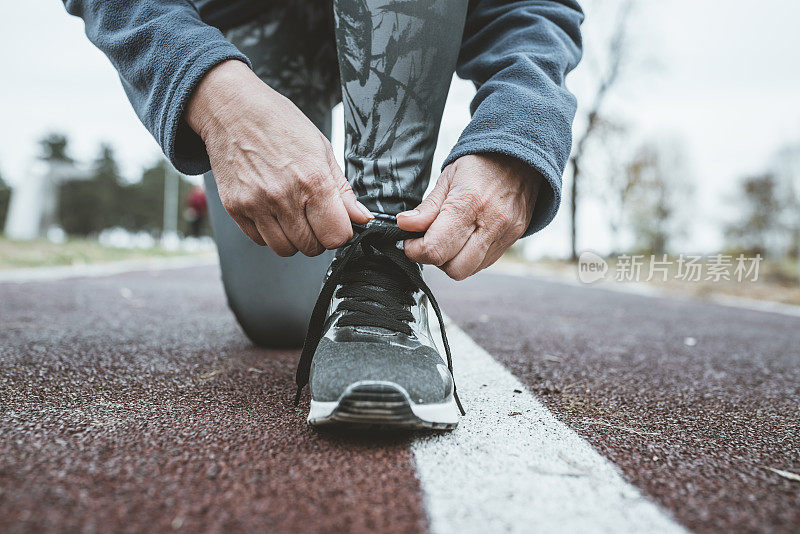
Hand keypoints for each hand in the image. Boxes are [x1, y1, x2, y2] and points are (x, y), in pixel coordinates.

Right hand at [186, 60, 371, 255]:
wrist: (232, 109)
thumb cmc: (279, 123)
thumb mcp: (322, 149)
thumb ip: (343, 190)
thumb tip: (361, 218)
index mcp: (312, 180)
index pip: (336, 236)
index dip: (340, 232)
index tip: (336, 223)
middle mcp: (284, 196)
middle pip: (311, 247)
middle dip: (317, 236)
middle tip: (312, 215)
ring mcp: (257, 204)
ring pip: (285, 249)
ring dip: (292, 238)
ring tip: (291, 212)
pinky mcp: (235, 208)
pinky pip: (259, 240)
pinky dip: (268, 232)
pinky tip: (271, 209)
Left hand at [398, 154, 539, 279]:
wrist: (521, 155)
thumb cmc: (481, 163)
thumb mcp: (448, 177)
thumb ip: (427, 207)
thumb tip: (404, 225)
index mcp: (469, 202)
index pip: (436, 248)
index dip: (415, 250)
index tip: (411, 240)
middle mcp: (491, 222)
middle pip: (453, 268)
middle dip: (435, 259)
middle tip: (429, 240)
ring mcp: (505, 233)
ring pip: (469, 270)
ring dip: (452, 261)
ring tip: (449, 238)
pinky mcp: (513, 239)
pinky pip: (484, 263)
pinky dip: (469, 258)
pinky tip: (466, 238)